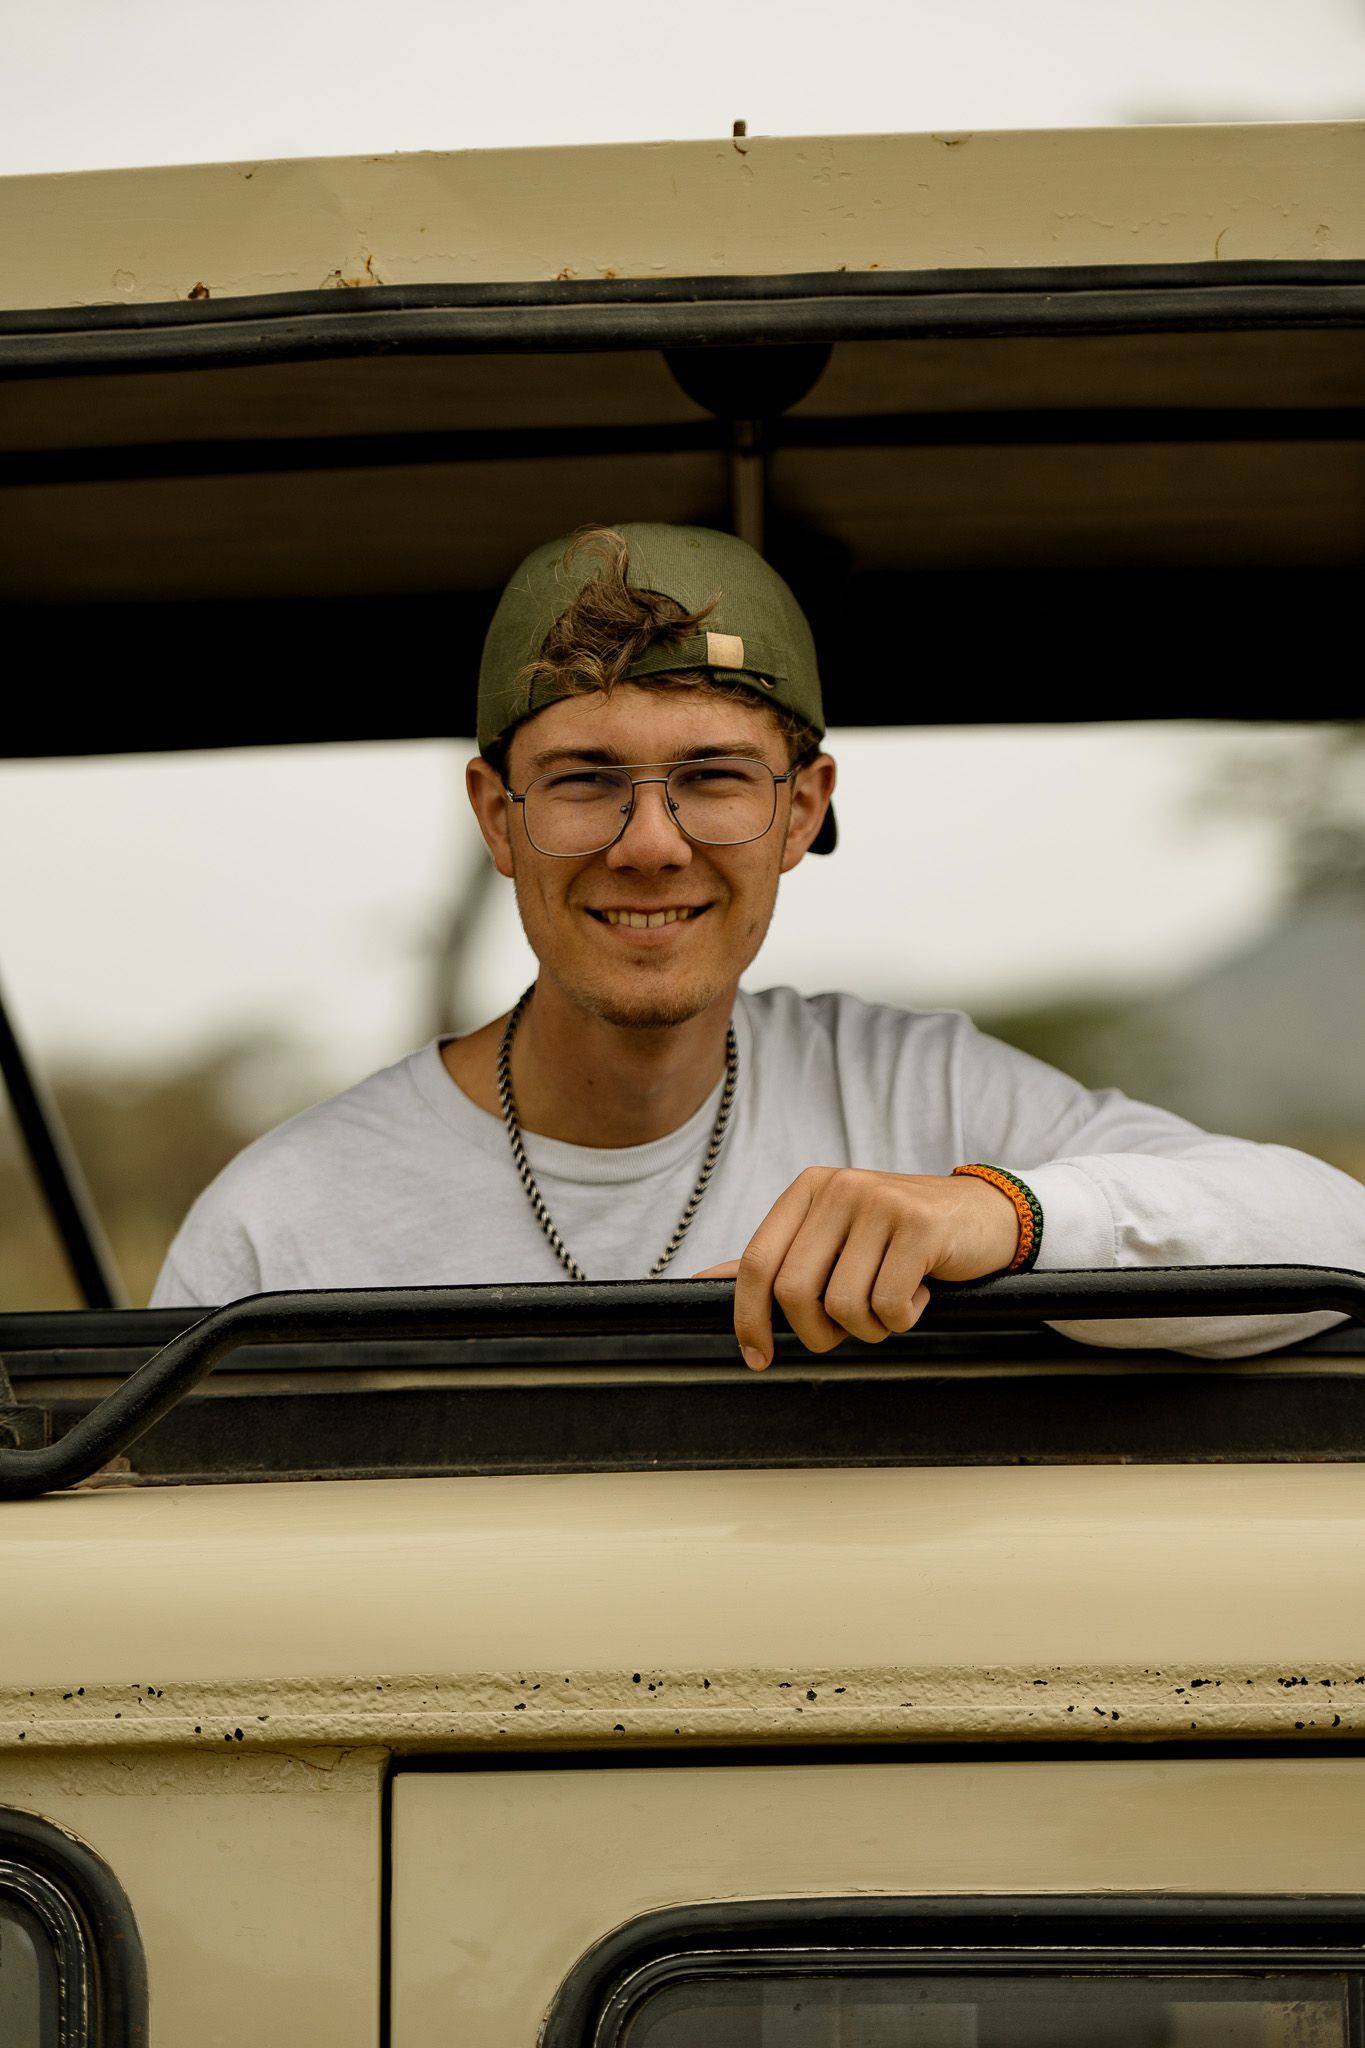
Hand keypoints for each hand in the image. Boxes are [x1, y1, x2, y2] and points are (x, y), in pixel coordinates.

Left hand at [695, 1166, 1020, 1369]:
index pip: (756, 1263)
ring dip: (869, 1327)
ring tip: (892, 1302)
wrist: (985, 1215)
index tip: (758, 1357)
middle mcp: (838, 1188)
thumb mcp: (835, 1235)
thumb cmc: (903, 1236)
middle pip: (794, 1292)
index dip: (748, 1319)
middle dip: (817, 1333)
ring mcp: (879, 1203)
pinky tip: (921, 1292)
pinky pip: (889, 1304)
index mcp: (808, 1190)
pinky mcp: (919, 1225)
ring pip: (843, 1305)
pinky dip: (904, 1318)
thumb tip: (705, 1281)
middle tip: (846, 1331)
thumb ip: (777, 1257)